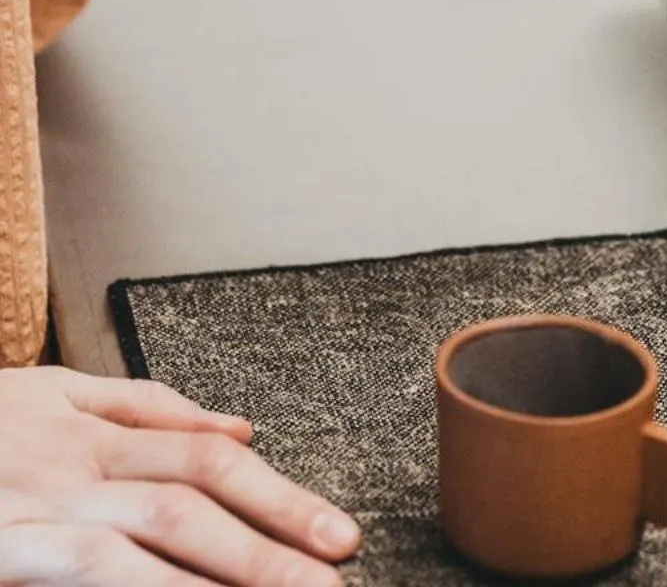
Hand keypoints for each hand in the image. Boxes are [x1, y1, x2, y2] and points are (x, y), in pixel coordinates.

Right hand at [0, 367, 358, 584]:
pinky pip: (91, 574)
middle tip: (337, 580)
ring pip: (150, 539)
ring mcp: (38, 512)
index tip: (337, 534)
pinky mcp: (6, 551)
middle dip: (273, 542)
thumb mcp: (51, 394)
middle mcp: (75, 465)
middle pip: (195, 498)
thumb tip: (241, 427)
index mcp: (95, 427)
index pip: (210, 457)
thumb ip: (147, 410)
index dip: (280, 495)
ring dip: (225, 574)